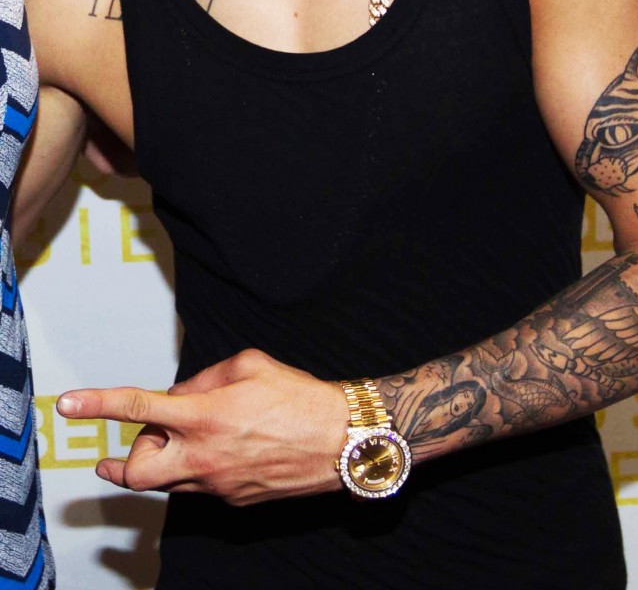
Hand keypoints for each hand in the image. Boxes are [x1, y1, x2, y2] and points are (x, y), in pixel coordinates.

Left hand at [57, 348, 348, 505]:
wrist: (341, 441)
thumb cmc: (300, 397)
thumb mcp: (249, 365)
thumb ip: (205, 378)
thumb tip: (182, 395)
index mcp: (206, 415)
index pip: (138, 408)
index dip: (97, 406)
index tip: (68, 405)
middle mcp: (205, 456)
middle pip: (137, 472)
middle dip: (129, 458)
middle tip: (151, 437)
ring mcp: (218, 485)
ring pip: (168, 483)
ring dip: (169, 460)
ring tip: (199, 437)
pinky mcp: (234, 501)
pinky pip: (201, 487)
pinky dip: (203, 467)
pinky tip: (235, 448)